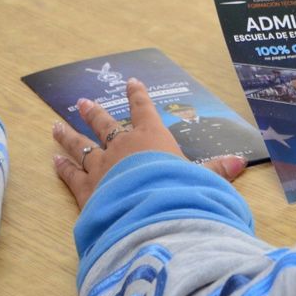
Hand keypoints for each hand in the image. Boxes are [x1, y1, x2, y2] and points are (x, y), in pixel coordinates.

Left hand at [52, 78, 247, 209]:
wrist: (149, 213)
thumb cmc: (179, 190)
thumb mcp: (204, 179)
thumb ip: (217, 171)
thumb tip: (241, 163)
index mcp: (151, 137)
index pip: (144, 109)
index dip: (138, 95)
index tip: (131, 82)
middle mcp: (122, 146)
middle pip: (104, 124)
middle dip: (93, 112)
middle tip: (81, 102)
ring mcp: (101, 166)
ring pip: (81, 146)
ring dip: (69, 136)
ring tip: (55, 126)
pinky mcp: (87, 190)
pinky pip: (72, 175)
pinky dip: (63, 168)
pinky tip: (54, 162)